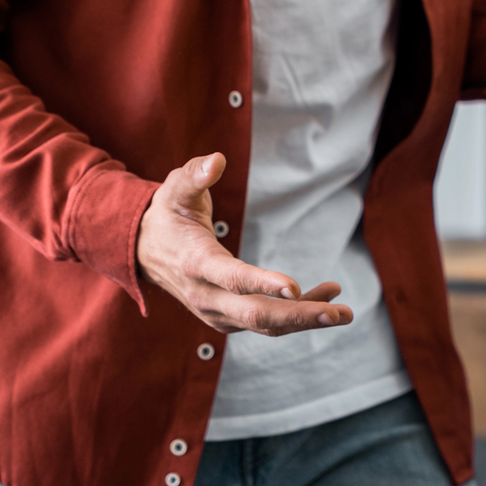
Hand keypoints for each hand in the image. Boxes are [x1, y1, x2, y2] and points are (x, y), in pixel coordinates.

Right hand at [136, 153, 352, 336]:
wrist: (143, 251)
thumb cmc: (167, 214)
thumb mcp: (175, 188)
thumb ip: (195, 174)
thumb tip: (217, 160)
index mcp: (194, 263)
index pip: (232, 278)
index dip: (262, 283)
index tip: (294, 288)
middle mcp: (205, 296)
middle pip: (255, 314)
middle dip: (299, 316)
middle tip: (341, 314)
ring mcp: (215, 312)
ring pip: (263, 325)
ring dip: (304, 320)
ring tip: (342, 312)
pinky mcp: (226, 317)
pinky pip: (264, 322)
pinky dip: (294, 315)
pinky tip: (323, 296)